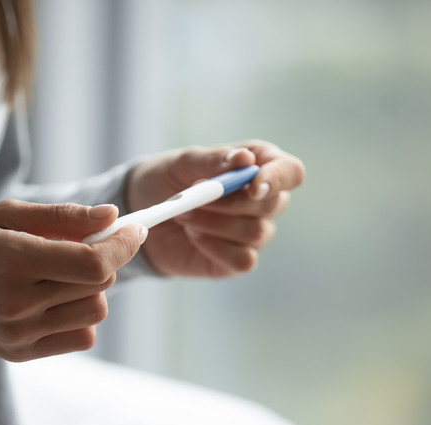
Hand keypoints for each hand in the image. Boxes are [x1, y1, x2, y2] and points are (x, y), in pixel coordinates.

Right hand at [0, 200, 145, 361]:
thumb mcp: (0, 214)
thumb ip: (59, 217)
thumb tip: (110, 215)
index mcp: (14, 261)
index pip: (94, 262)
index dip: (123, 243)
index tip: (133, 227)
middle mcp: (19, 304)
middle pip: (99, 286)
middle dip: (107, 257)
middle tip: (89, 239)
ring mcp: (18, 333)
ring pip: (94, 313)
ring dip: (92, 287)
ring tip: (64, 269)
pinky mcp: (17, 352)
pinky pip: (77, 338)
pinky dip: (79, 315)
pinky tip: (57, 296)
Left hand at [126, 139, 304, 277]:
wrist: (140, 213)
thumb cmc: (167, 180)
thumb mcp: (183, 162)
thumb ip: (214, 160)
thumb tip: (245, 159)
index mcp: (258, 165)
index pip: (290, 171)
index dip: (278, 178)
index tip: (253, 185)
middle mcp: (262, 200)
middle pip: (272, 204)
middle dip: (228, 202)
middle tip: (192, 198)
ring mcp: (253, 231)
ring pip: (256, 232)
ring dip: (214, 223)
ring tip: (184, 215)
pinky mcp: (237, 259)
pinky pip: (244, 260)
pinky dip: (214, 247)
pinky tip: (194, 236)